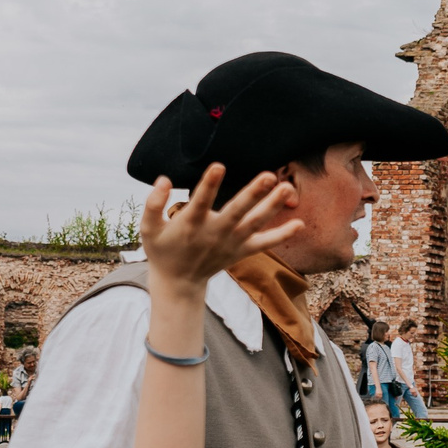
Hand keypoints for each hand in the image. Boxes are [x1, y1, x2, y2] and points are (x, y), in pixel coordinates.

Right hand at [139, 165, 302, 290]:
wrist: (179, 282)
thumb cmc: (163, 249)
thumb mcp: (148, 229)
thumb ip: (152, 204)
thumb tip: (163, 179)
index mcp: (191, 224)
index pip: (201, 201)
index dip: (209, 184)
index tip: (219, 165)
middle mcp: (215, 233)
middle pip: (237, 211)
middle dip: (253, 194)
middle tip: (269, 175)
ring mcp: (231, 243)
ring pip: (255, 223)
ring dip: (272, 206)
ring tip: (288, 187)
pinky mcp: (242, 251)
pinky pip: (265, 243)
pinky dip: (282, 235)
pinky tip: (300, 224)